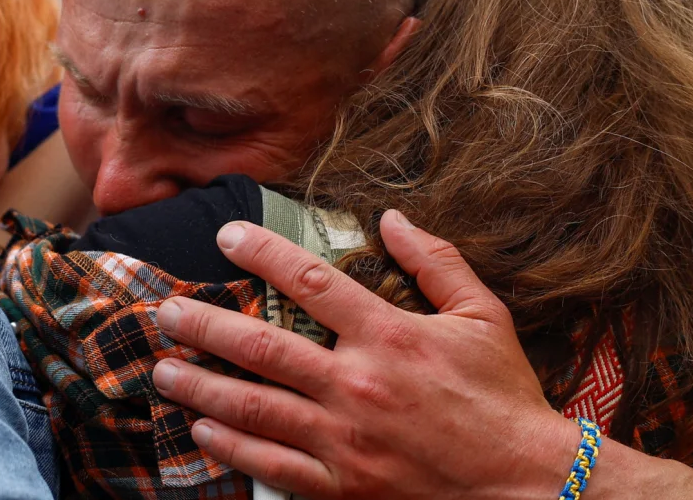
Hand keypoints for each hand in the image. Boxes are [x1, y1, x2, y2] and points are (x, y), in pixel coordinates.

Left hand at [151, 211, 578, 498]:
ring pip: (254, 407)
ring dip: (201, 387)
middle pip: (261, 346)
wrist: (529, 485)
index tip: (226, 237)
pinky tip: (203, 431)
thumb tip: (391, 218)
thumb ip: (436, 261)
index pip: (310, 280)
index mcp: (389, 335)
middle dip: (205, 326)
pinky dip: (233, 448)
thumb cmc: (504, 397)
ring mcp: (345, 439)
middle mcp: (357, 384)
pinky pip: (273, 465)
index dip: (261, 252)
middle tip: (165, 313)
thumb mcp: (483, 316)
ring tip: (163, 371)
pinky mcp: (343, 485)